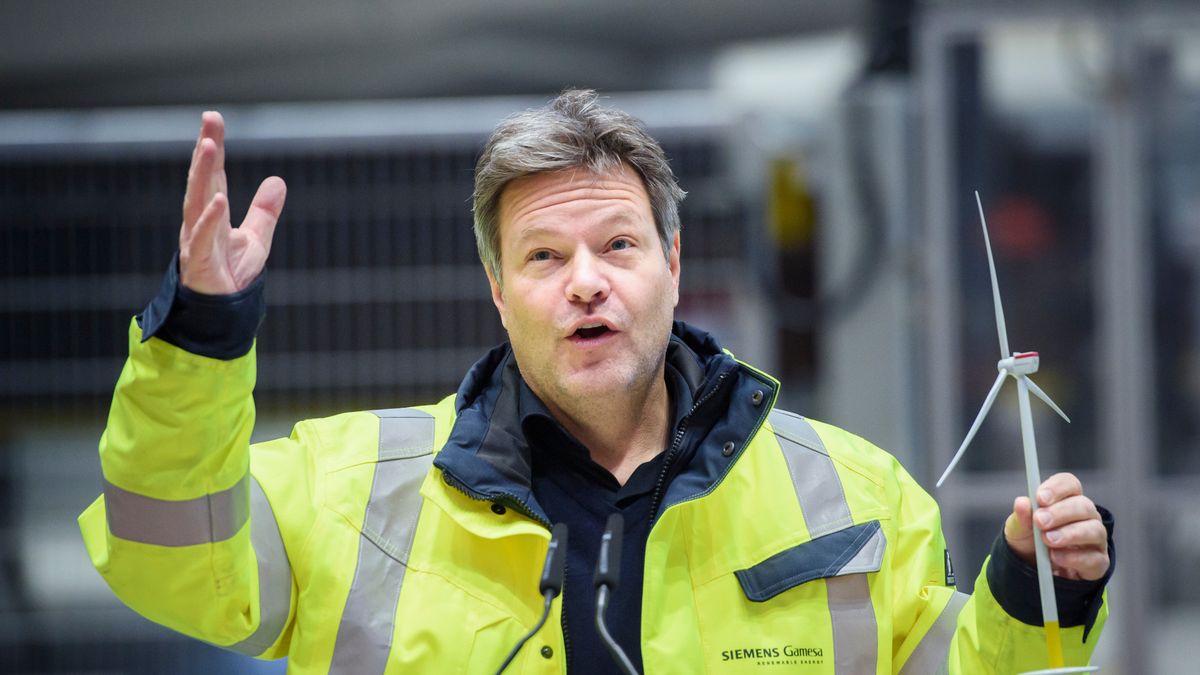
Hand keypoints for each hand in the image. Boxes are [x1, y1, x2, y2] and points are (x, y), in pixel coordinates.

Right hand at [179, 111, 286, 294]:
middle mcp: (200, 222)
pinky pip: (204, 238)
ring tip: (209, 146)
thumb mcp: (256, 239)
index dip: (214, 147)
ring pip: (197, 201)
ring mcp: (196, 241)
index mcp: (211, 213)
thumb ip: (264, 211)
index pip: (213, 175)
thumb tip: (278, 181)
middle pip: (202, 180)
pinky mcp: (199, 263)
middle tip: (210, 120)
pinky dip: (211, 219)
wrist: (221, 315)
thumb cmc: (231, 276)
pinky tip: (219, 200)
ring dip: (203, 174)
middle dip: (206, 150)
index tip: (213, 118)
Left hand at [1004, 472, 1108, 580]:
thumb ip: (1020, 517)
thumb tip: (1022, 503)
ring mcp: (1095, 539)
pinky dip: (1074, 557)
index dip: (1057, 488)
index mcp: (1066, 500)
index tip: (1040, 498)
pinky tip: (1056, 557)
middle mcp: (1085, 516)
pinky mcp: (1098, 562)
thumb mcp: (1018, 529)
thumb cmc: (1030, 541)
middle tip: (1040, 521)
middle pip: (1083, 505)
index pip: (1070, 484)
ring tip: (1048, 540)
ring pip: (1094, 530)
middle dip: (1060, 513)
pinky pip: (1094, 558)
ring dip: (1069, 534)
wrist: (1033, 570)